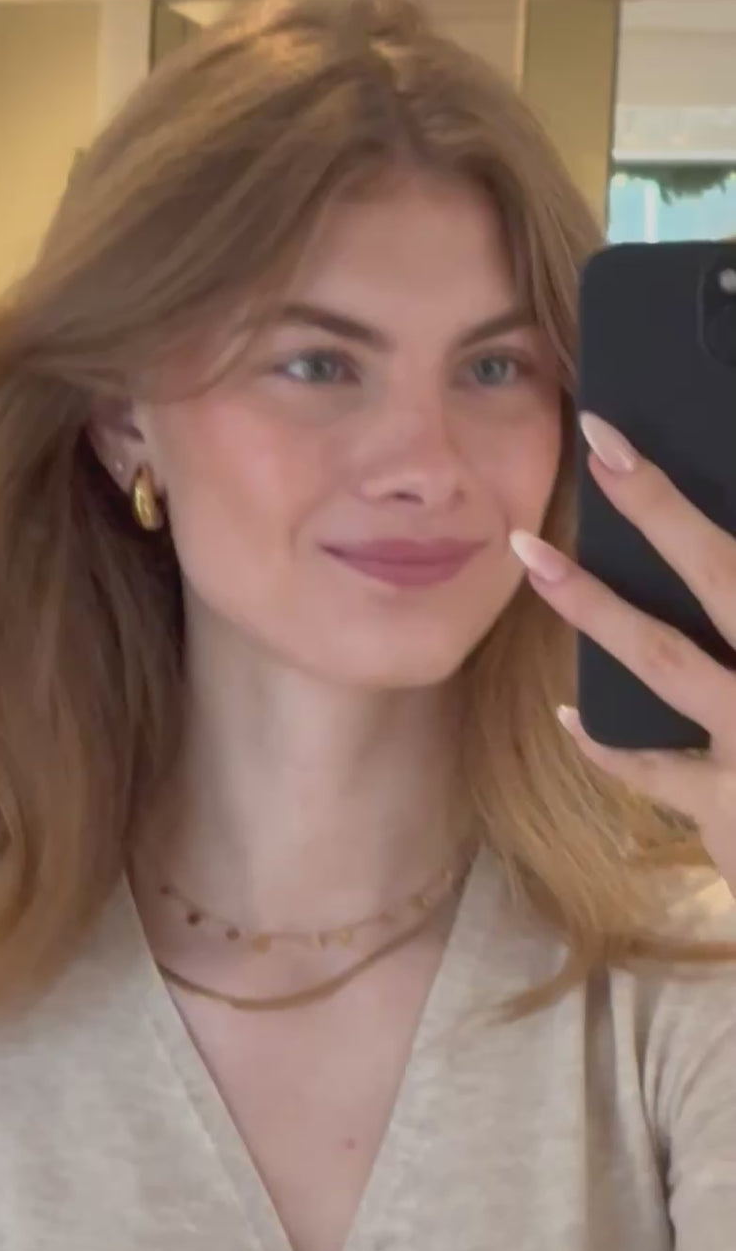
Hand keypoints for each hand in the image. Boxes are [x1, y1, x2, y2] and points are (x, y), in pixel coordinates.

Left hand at [509, 411, 735, 896]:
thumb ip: (734, 615)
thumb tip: (716, 587)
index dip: (687, 500)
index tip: (648, 442)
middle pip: (726, 576)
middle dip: (661, 507)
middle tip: (604, 447)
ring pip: (667, 661)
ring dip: (596, 607)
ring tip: (535, 560)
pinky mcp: (725, 807)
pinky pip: (652, 767)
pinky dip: (608, 744)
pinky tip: (568, 717)